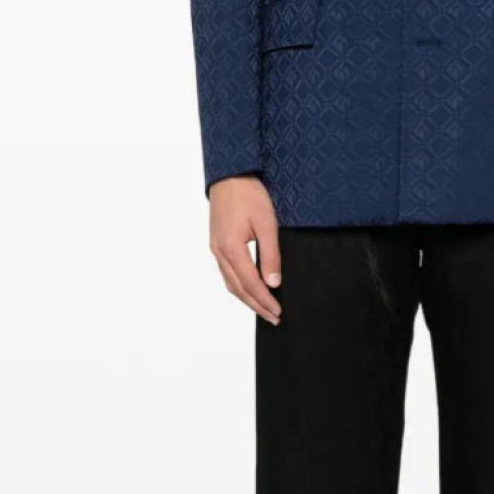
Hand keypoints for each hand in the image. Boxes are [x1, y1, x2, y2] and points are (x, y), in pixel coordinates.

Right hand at [208, 174, 281, 324]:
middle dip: (257, 306)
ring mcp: (216, 249)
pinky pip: (227, 273)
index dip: (265, 300)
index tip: (278, 312)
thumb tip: (274, 283)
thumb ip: (270, 255)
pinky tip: (249, 289)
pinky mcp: (217, 244)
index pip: (250, 284)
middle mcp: (219, 252)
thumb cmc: (249, 195)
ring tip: (264, 309)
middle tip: (274, 318)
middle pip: (238, 289)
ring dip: (247, 299)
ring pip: (230, 283)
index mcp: (231, 248)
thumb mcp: (267, 223)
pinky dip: (239, 286)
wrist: (229, 175)